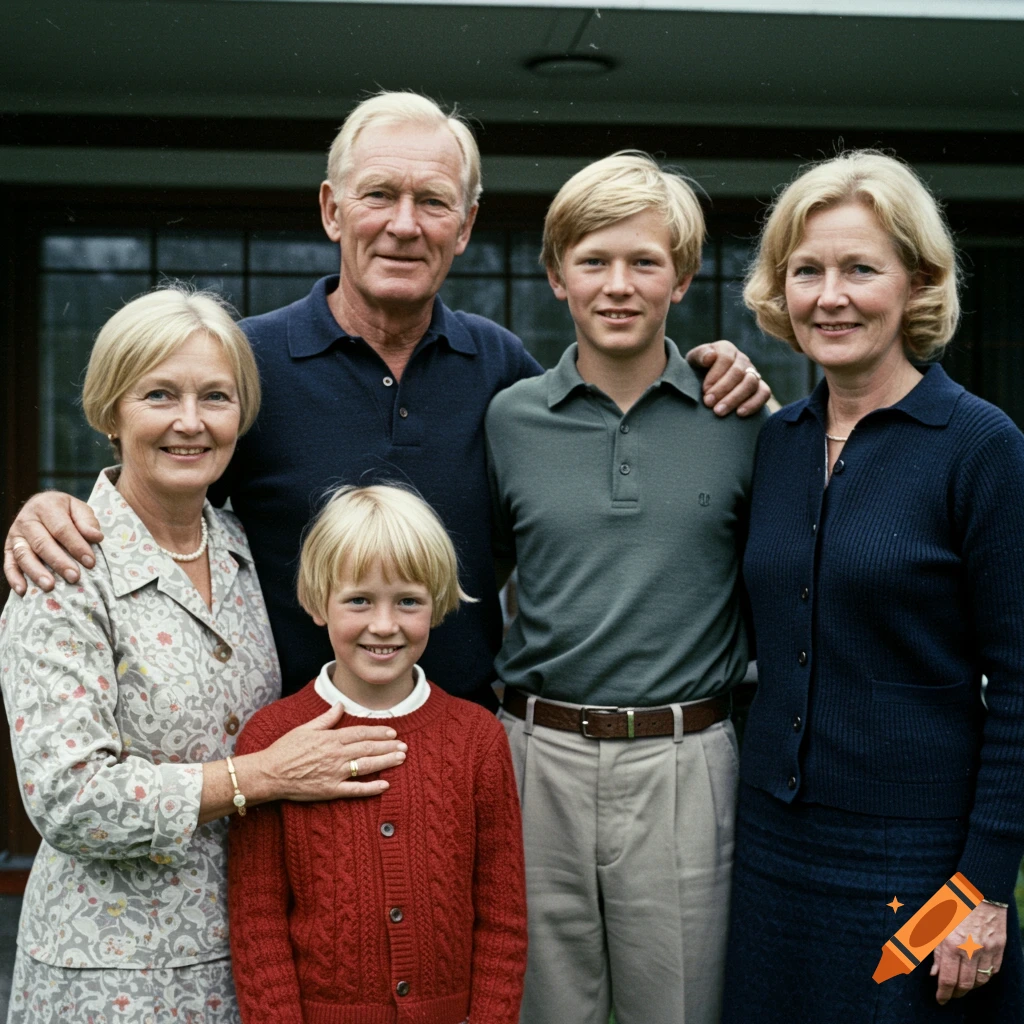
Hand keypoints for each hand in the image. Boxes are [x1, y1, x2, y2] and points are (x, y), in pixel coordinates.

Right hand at [4, 491, 102, 594]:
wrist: (42, 505)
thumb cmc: (65, 511)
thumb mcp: (79, 508)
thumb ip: (87, 522)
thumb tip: (96, 537)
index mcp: (45, 506)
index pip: (62, 529)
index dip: (76, 546)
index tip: (90, 562)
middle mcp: (26, 519)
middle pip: (42, 543)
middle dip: (59, 562)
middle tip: (74, 577)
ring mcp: (15, 534)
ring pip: (23, 554)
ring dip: (36, 572)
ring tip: (50, 586)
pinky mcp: (8, 547)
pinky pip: (9, 563)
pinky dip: (14, 577)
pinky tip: (23, 590)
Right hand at [253, 701, 408, 800]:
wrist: (269, 773)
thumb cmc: (285, 750)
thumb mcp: (305, 728)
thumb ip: (326, 718)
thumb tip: (340, 704)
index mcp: (330, 739)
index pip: (360, 733)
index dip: (378, 732)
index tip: (392, 732)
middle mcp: (336, 755)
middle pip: (368, 749)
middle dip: (388, 746)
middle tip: (404, 746)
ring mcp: (335, 774)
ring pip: (366, 767)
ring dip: (385, 762)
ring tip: (400, 759)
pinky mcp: (330, 790)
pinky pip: (355, 790)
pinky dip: (371, 788)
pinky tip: (385, 785)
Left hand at [685, 340, 771, 416]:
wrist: (703, 386)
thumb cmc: (696, 373)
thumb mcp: (693, 361)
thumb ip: (699, 356)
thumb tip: (710, 357)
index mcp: (725, 349)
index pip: (725, 358)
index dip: (715, 375)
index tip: (704, 390)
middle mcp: (742, 359)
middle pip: (738, 372)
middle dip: (722, 389)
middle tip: (708, 403)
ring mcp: (753, 373)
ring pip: (751, 383)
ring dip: (735, 398)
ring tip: (719, 411)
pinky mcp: (760, 388)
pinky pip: (764, 394)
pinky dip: (753, 404)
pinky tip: (739, 413)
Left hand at [930, 902, 1006, 1003]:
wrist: (979, 890)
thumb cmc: (951, 903)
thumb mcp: (935, 923)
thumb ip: (934, 950)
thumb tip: (934, 974)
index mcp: (951, 943)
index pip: (948, 979)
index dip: (943, 993)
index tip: (940, 1000)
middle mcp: (970, 950)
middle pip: (965, 984)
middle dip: (956, 993)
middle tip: (949, 995)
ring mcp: (987, 950)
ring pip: (980, 981)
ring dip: (970, 987)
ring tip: (961, 987)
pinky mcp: (999, 948)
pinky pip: (993, 971)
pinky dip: (984, 977)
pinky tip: (976, 976)